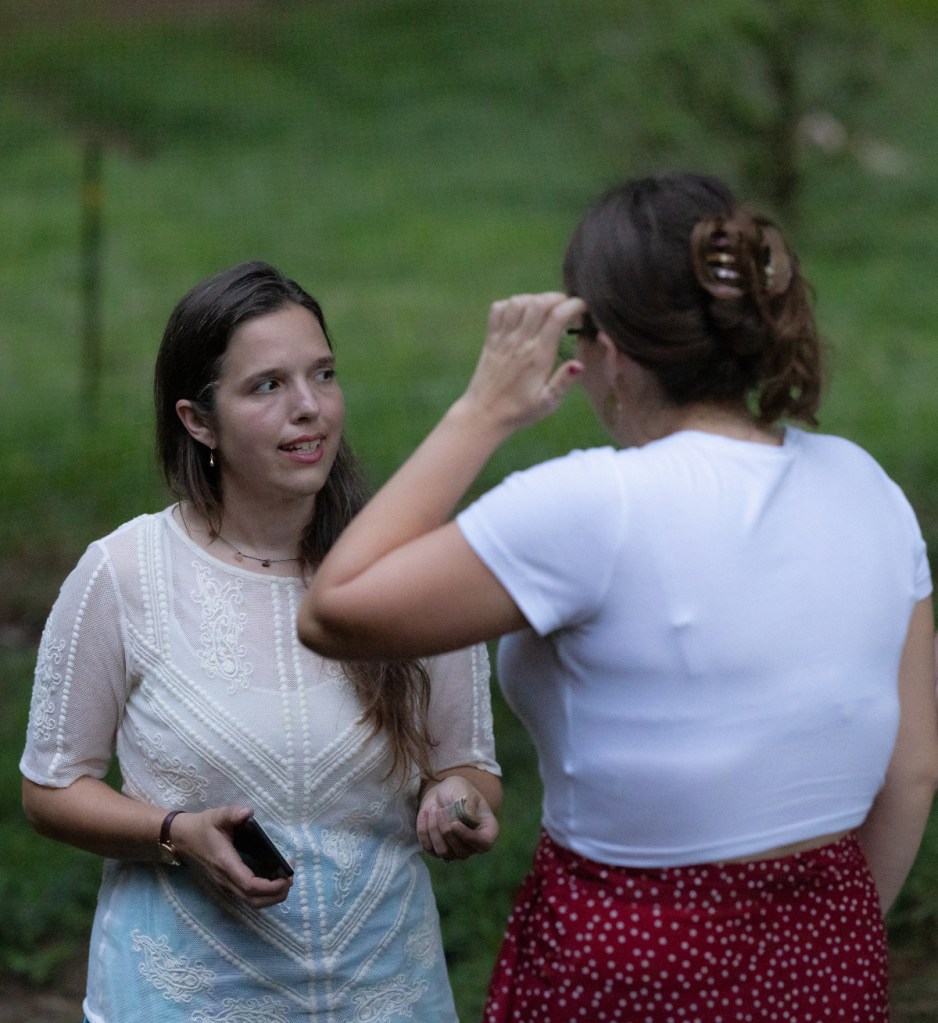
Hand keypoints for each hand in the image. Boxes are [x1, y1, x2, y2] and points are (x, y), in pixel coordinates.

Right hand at [170, 805, 292, 908]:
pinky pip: (247, 896)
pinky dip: (264, 894)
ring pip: (251, 902)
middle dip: (276, 894)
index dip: (271, 886)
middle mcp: (226, 880)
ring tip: (286, 881)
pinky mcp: (226, 884)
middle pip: (253, 900)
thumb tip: (248, 812)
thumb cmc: (202, 826)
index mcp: (226, 864)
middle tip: (291, 878)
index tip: (287, 875)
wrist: (182, 838)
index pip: (250, 885)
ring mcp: (225, 885)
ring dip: (271, 897)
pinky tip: (273, 881)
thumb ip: (232, 814)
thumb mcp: (217, 816)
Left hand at [417, 775, 498, 861]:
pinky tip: (425, 813)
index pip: (484, 843)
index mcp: (488, 829)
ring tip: (433, 809)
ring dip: (434, 829)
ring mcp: (456, 851)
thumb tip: (470, 819)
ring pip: (443, 851)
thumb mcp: (464, 790)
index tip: (454, 823)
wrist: (442, 793)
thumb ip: (468, 804)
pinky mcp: (438, 851)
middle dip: (446, 828)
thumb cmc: (458, 790)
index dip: (469, 837)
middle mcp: (474, 845)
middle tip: (439, 809)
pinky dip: (423, 830)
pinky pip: (429, 848)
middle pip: (461, 850)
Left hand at [460, 292, 586, 431]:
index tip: (582, 307)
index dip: (573, 305)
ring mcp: (503, 339)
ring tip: (544, 309)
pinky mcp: (490, 339)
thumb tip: (579, 364)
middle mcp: (520, 343)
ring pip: (518, 302)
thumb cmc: (520, 411)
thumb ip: (564, 382)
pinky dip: (511, 304)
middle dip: (556, 297)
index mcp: (538, 356)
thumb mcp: (548, 403)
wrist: (484, 415)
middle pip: (538, 303)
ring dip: (534, 299)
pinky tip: (521, 314)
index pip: (557, 317)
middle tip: (565, 305)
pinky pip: (498, 309)